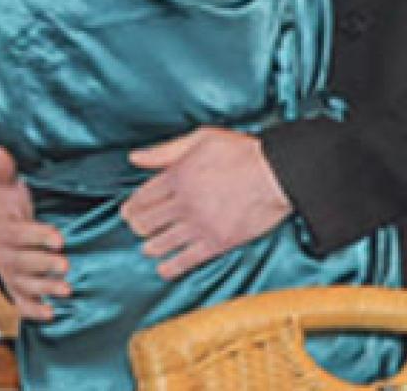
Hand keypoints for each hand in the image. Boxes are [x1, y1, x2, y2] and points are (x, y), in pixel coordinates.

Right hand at [0, 146, 69, 320]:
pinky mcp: (16, 289)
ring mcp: (11, 274)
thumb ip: (4, 173)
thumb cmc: (8, 211)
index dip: (40, 237)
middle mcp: (7, 255)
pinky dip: (34, 311)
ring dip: (46, 289)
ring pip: (27, 285)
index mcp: (7, 230)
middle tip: (66, 266)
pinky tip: (51, 314)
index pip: (23, 235)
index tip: (59, 239)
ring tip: (66, 290)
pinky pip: (22, 304)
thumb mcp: (6, 190)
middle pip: (26, 263)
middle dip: (46, 265)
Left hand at [121, 128, 292, 279]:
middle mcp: (183, 203)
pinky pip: (185, 261)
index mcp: (177, 176)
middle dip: (138, 227)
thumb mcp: (202, 139)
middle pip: (146, 222)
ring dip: (151, 246)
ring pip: (160, 243)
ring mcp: (199, 225)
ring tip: (150, 246)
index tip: (129, 213)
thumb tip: (135, 157)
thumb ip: (165, 150)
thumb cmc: (243, 153)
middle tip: (139, 229)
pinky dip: (170, 267)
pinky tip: (164, 267)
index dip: (131, 208)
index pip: (142, 197)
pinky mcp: (216, 243)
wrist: (277, 174)